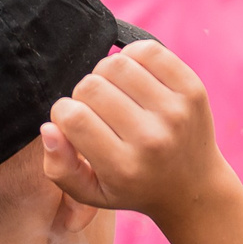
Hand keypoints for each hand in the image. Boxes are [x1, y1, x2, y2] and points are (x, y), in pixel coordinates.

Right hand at [41, 42, 227, 227]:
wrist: (193, 188)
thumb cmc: (134, 188)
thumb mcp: (92, 193)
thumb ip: (60, 168)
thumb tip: (48, 128)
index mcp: (123, 167)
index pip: (73, 118)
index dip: (62, 113)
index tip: (72, 122)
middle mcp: (151, 140)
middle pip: (91, 86)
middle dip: (84, 94)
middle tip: (97, 110)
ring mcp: (175, 112)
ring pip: (116, 64)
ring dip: (106, 74)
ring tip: (114, 93)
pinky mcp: (192, 89)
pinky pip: (148, 50)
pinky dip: (132, 56)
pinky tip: (133, 77)